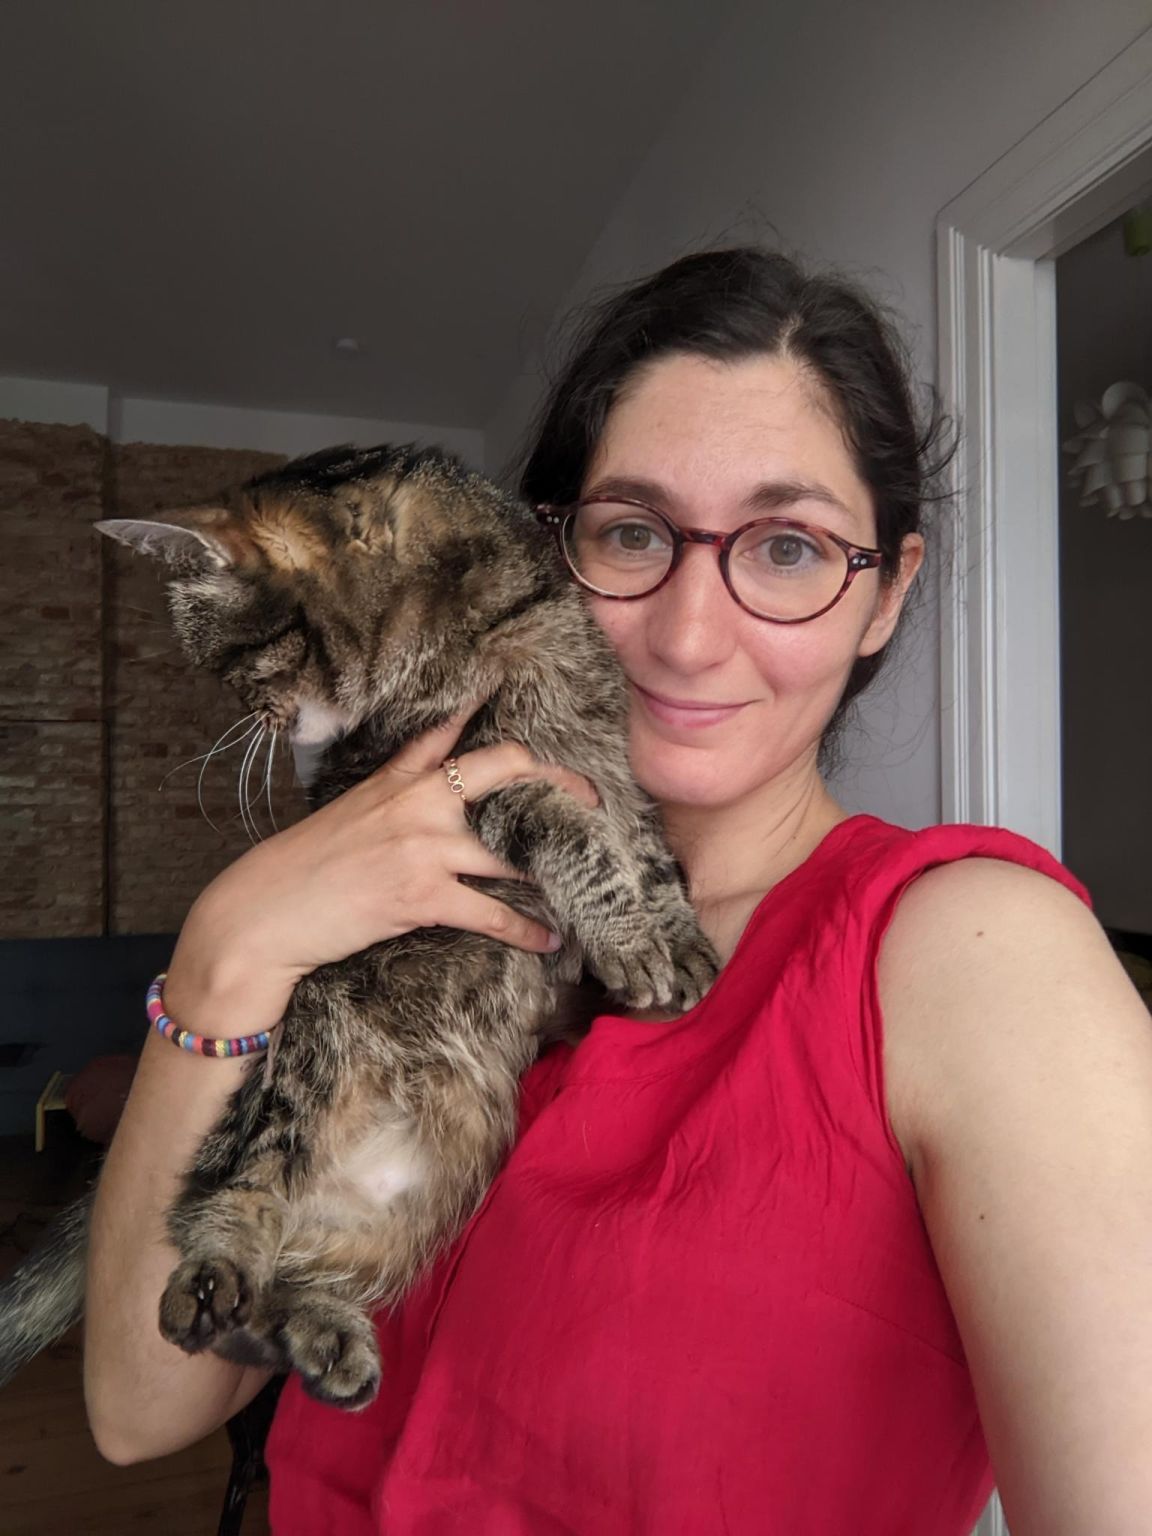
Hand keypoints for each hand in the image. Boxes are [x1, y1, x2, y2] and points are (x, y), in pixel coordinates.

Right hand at [165, 706, 597, 1023]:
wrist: (261, 915)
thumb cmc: (304, 869)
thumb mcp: (350, 812)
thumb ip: (395, 789)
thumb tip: (433, 780)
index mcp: (397, 778)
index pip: (448, 727)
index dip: (486, 700)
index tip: (518, 681)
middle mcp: (417, 800)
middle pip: (506, 767)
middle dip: (558, 780)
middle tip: (592, 800)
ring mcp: (422, 845)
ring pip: (512, 847)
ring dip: (553, 867)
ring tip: (584, 879)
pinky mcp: (421, 895)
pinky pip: (492, 911)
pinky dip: (526, 930)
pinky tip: (549, 940)